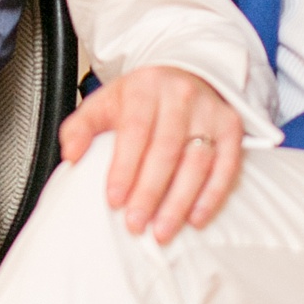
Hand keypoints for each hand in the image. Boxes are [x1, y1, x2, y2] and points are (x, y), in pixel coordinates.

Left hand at [57, 65, 242, 242]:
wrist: (183, 74)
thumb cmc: (140, 98)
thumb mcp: (104, 103)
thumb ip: (80, 127)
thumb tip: (71, 154)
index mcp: (145, 87)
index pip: (136, 130)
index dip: (125, 167)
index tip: (114, 200)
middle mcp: (181, 96)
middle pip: (167, 149)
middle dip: (150, 192)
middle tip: (136, 224)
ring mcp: (210, 111)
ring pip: (198, 161)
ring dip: (180, 201)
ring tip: (162, 230)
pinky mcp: (232, 126)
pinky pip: (227, 165)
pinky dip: (212, 195)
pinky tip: (196, 217)